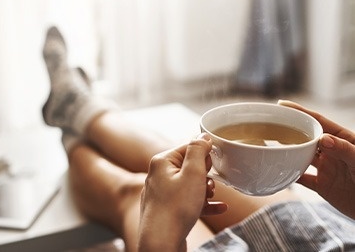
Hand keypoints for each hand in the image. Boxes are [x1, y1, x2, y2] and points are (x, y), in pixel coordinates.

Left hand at [138, 133, 226, 250]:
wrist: (161, 242)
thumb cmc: (175, 208)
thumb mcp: (192, 174)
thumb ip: (198, 151)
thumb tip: (203, 136)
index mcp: (162, 162)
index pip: (187, 148)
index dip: (204, 156)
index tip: (212, 166)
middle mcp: (158, 175)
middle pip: (189, 167)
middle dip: (204, 175)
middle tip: (209, 185)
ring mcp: (161, 194)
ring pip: (189, 185)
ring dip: (205, 190)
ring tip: (211, 197)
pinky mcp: (167, 210)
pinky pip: (187, 201)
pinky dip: (203, 204)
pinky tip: (219, 208)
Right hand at [278, 100, 354, 218]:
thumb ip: (344, 149)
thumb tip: (322, 139)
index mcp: (343, 139)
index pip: (319, 121)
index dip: (300, 112)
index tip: (282, 105)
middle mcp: (332, 151)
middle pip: (307, 137)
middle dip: (290, 130)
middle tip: (270, 126)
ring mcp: (326, 168)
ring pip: (301, 156)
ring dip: (287, 152)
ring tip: (270, 146)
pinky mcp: (323, 185)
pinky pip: (302, 178)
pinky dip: (289, 175)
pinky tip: (277, 172)